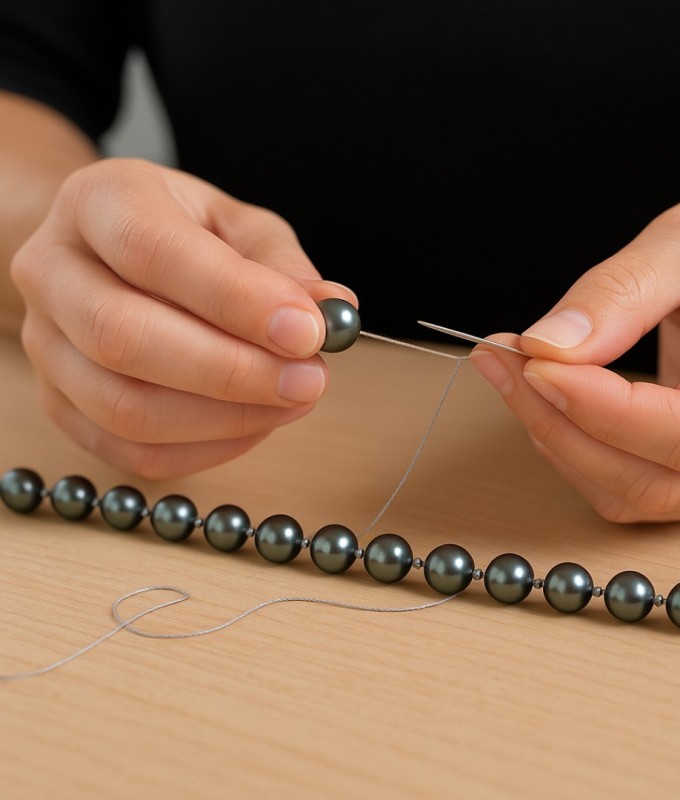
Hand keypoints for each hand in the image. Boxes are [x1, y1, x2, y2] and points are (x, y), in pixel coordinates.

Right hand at [11, 158, 356, 477]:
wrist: (113, 256)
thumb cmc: (184, 235)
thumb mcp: (239, 226)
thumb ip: (283, 265)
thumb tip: (333, 311)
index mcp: (98, 202)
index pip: (152, 252)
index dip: (234, 299)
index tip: (307, 331)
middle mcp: (53, 272)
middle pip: (124, 338)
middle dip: (232, 371)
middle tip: (310, 379)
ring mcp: (46, 346)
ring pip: (124, 407)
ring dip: (226, 417)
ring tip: (292, 399)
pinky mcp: (61, 404)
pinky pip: (132, 451)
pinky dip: (207, 448)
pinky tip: (256, 422)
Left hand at [471, 180, 679, 521]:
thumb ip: (625, 289)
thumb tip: (549, 346)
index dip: (598, 409)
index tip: (533, 363)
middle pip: (653, 481)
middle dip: (561, 427)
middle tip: (504, 363)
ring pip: (634, 496)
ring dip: (558, 442)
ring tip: (512, 374)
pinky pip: (628, 486)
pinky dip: (575, 451)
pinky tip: (546, 402)